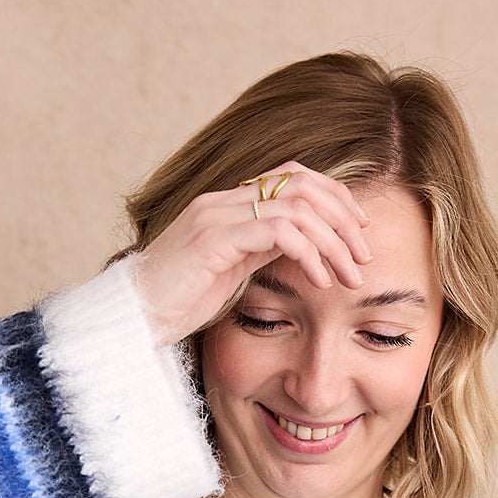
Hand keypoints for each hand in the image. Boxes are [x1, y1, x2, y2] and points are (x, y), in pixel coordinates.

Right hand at [131, 161, 373, 346]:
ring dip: (334, 240)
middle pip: (302, 183)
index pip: (293, 177)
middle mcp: (222, 201)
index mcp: (227, 204)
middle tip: (366, 254)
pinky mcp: (213, 241)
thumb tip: (301, 247)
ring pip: (297, 207)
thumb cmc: (176, 305)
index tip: (360, 231)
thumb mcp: (229, 273)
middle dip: (343, 216)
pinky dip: (309, 254)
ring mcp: (216, 216)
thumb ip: (260, 251)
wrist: (131, 321)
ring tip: (351, 274)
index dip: (334, 197)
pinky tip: (321, 280)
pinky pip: (278, 232)